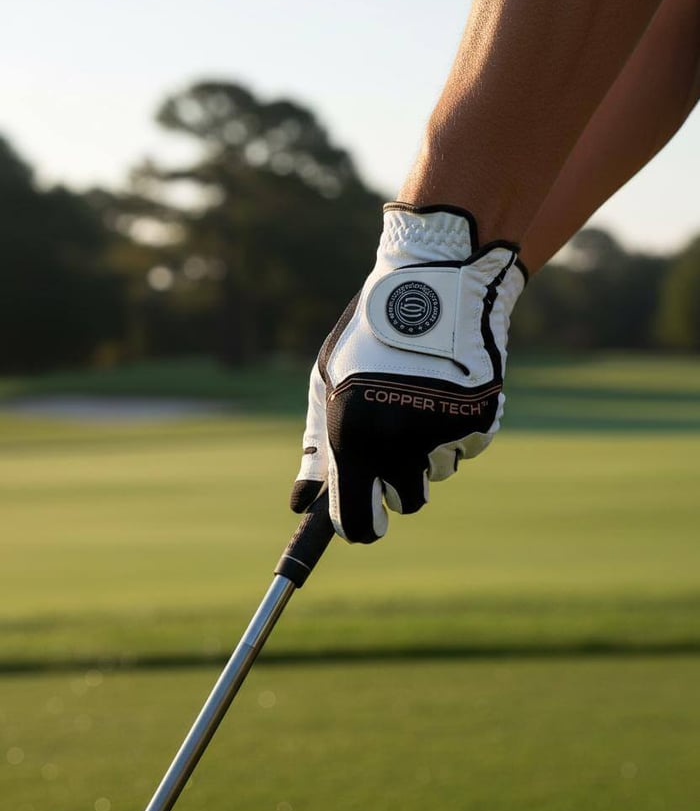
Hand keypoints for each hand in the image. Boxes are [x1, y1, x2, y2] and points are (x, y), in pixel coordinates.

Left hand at [291, 203, 525, 542]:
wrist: (435, 283)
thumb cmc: (369, 336)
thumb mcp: (328, 386)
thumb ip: (316, 448)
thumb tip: (299, 504)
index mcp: (352, 437)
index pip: (357, 521)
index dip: (361, 527)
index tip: (365, 523)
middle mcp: (398, 442)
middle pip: (407, 504)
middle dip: (399, 484)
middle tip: (396, 443)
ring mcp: (442, 433)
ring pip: (439, 474)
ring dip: (429, 451)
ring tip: (420, 397)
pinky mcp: (480, 419)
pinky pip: (467, 448)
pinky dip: (457, 429)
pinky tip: (447, 387)